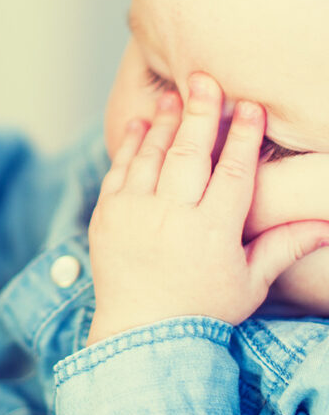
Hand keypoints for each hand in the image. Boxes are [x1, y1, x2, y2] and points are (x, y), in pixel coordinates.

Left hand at [87, 73, 328, 344]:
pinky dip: (129, 143)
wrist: (144, 335)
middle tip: (206, 79)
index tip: (250, 106)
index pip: (232, 172)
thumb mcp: (250, 281)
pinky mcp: (107, 215)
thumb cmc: (203, 308)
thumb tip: (328, 224)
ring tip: (176, 95)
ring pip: (151, 154)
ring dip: (164, 121)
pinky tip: (140, 123)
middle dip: (201, 112)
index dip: (243, 137)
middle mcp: (171, 217)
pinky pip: (119, 170)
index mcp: (212, 232)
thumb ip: (284, 245)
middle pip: (189, 152)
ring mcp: (135, 214)